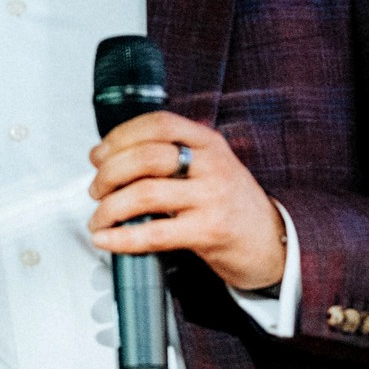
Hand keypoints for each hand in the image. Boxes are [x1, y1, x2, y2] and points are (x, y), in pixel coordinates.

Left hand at [88, 111, 287, 291]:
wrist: (272, 244)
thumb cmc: (231, 205)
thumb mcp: (208, 168)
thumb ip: (167, 158)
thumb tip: (107, 157)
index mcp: (209, 143)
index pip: (158, 124)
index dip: (120, 136)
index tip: (99, 154)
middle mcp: (212, 165)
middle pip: (145, 157)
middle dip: (108, 174)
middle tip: (95, 189)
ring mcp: (212, 198)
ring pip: (145, 193)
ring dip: (109, 207)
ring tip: (99, 218)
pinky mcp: (210, 232)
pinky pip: (155, 233)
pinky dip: (122, 237)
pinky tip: (107, 239)